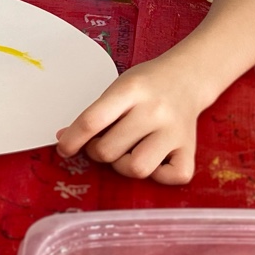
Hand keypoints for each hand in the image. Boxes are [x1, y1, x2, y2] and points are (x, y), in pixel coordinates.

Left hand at [54, 56, 210, 184]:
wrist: (187, 77)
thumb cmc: (146, 85)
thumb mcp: (118, 88)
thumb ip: (94, 114)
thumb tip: (64, 139)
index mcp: (131, 89)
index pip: (92, 121)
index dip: (72, 140)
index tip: (64, 148)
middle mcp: (154, 110)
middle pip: (109, 150)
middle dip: (97, 152)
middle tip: (103, 143)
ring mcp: (175, 131)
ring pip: (137, 168)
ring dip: (123, 166)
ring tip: (127, 152)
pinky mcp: (190, 149)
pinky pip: (171, 177)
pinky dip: (159, 175)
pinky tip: (155, 159)